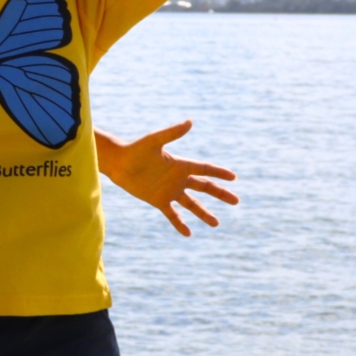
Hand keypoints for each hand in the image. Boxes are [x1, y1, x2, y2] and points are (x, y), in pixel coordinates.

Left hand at [99, 120, 239, 235]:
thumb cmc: (136, 149)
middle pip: (204, 187)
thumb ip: (172, 133)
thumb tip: (190, 122)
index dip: (219, 173)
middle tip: (236, 201)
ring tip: (216, 223)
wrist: (118, 163)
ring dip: (204, 213)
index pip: (205, 169)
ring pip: (191, 204)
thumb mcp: (155, 140)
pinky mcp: (158, 200)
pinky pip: (172, 215)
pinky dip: (180, 224)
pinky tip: (188, 233)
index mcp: (180, 164)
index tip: (234, 177)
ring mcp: (170, 191)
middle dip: (220, 194)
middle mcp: (178, 178)